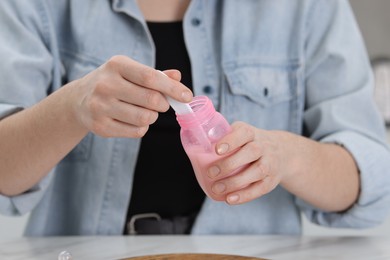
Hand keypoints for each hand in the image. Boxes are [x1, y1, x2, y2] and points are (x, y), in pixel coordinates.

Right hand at [67, 55, 192, 137]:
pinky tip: (133, 120)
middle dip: (163, 104)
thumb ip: (156, 75)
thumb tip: (177, 77)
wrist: (79, 100)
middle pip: (151, 100)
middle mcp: (105, 84)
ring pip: (145, 118)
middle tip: (161, 103)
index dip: (172, 88)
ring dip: (152, 116)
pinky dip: (142, 127)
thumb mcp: (131, 71)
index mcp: (116, 65)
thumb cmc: (114, 82)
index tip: (187, 96)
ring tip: (144, 110)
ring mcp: (100, 107)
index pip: (150, 77)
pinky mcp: (100, 126)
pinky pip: (136, 131)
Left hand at [207, 121, 288, 204]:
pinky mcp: (271, 180)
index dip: (231, 141)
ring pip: (257, 172)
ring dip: (235, 182)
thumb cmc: (250, 143)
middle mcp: (264, 146)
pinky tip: (230, 199)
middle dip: (230, 164)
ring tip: (217, 188)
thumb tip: (198, 146)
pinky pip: (260, 188)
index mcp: (252, 133)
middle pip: (251, 152)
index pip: (244, 133)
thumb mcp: (240, 134)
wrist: (282, 152)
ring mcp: (270, 163)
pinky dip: (245, 195)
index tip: (217, 149)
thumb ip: (223, 137)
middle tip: (211, 173)